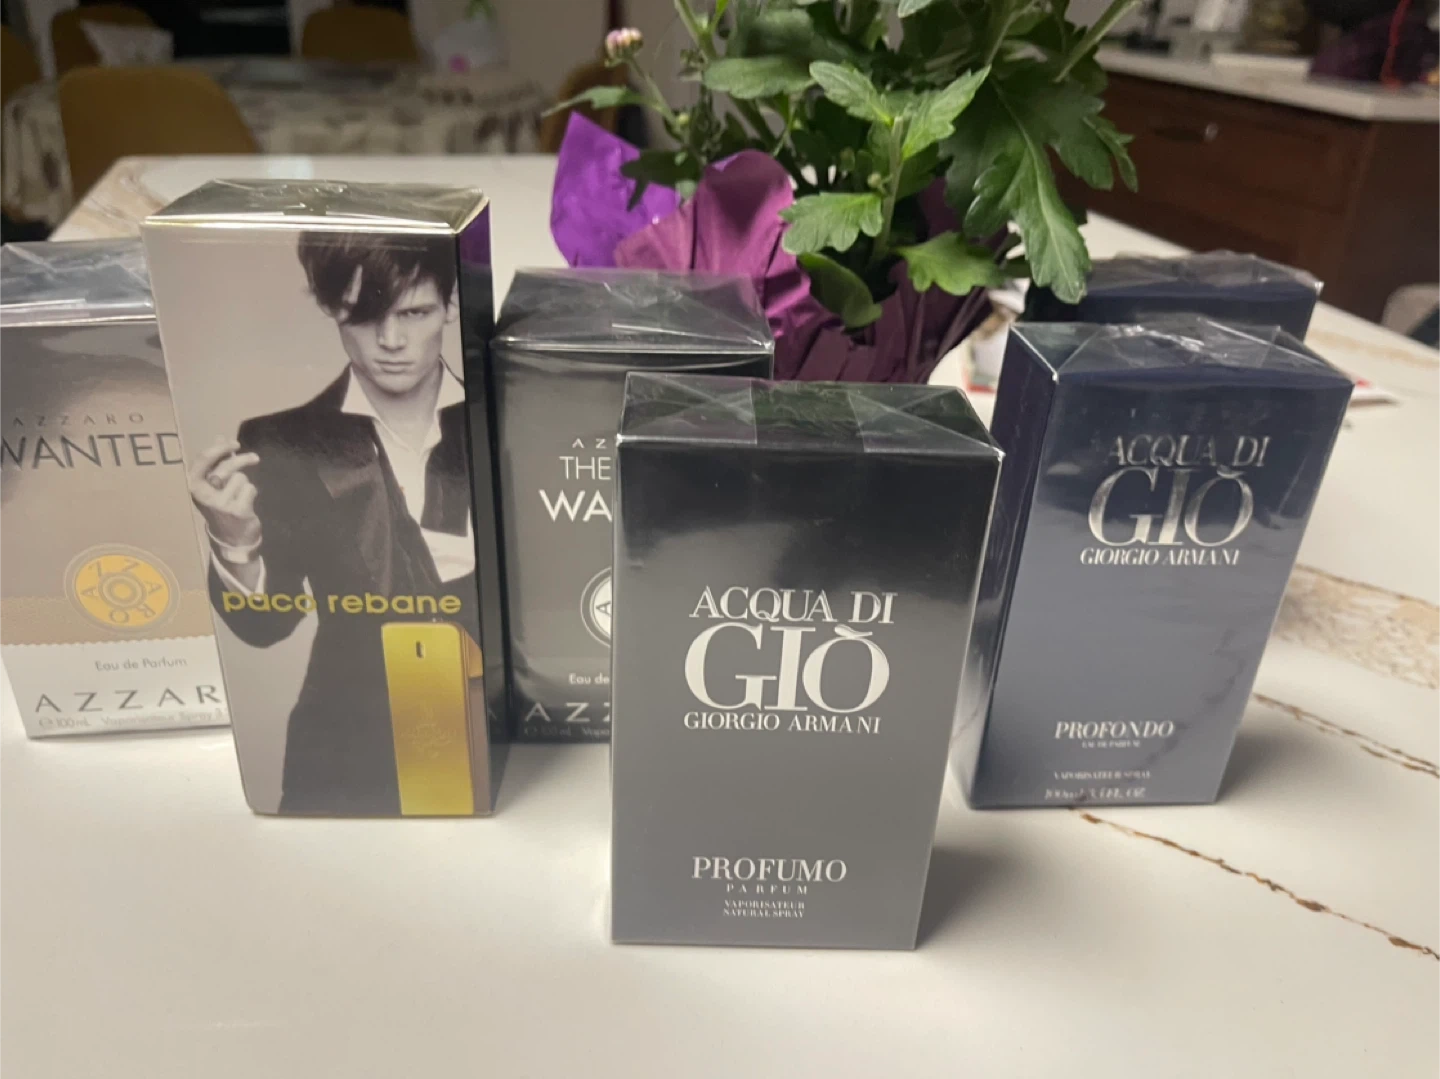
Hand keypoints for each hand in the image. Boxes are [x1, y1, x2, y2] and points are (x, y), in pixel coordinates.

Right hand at [189, 438, 261, 552]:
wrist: (230, 537)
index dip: (220, 448)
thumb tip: (220, 437)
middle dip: (243, 459)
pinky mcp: (237, 510)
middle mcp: (204, 494)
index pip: (203, 460)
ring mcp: (220, 503)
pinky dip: (252, 493)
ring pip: (241, 478)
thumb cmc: (221, 506)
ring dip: (245, 484)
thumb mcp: (213, 484)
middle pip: (226, 466)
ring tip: (240, 496)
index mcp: (194, 486)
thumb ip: (217, 460)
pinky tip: (246, 503)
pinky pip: (250, 489)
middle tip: (254, 458)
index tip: (235, 443)